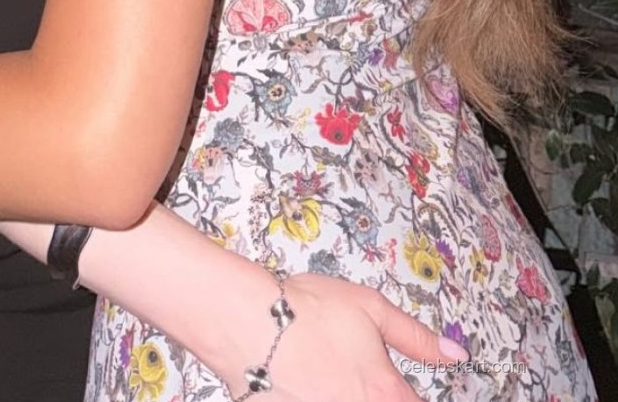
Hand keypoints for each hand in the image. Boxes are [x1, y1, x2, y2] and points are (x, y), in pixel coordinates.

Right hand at [221, 272, 464, 401]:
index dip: (414, 397)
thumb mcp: (371, 308)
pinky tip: (309, 384)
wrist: (250, 322)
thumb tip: (453, 353)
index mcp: (385, 393)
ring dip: (343, 394)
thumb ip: (415, 337)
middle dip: (373, 393)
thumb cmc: (307, 311)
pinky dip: (316, 398)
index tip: (404, 388)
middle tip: (357, 375)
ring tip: (328, 375)